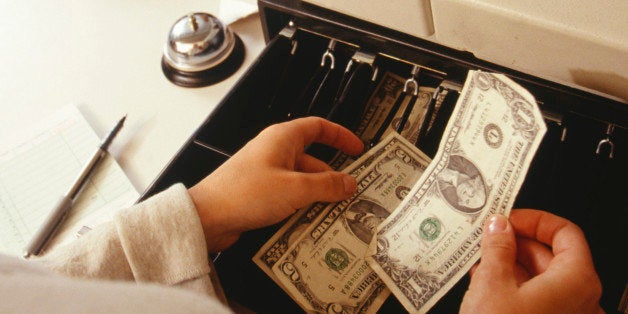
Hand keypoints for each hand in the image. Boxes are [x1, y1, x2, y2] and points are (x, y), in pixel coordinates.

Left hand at [189, 117, 363, 251]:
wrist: (207, 217)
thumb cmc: (243, 193)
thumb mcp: (295, 189)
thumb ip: (326, 185)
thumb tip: (348, 182)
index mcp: (282, 138)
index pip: (318, 127)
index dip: (341, 136)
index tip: (357, 149)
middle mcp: (274, 151)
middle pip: (314, 158)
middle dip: (332, 175)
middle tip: (350, 191)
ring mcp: (267, 172)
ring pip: (302, 180)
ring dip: (317, 194)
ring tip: (333, 210)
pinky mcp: (261, 192)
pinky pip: (290, 194)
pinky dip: (302, 204)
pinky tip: (311, 219)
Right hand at [460, 209, 602, 313]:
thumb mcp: (492, 283)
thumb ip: (497, 247)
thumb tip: (498, 226)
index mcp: (576, 281)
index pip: (565, 232)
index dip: (534, 220)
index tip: (508, 217)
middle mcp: (578, 300)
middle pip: (552, 255)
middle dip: (515, 242)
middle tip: (487, 234)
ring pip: (541, 278)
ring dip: (509, 263)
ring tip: (479, 255)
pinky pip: (534, 298)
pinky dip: (511, 285)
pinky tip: (483, 279)